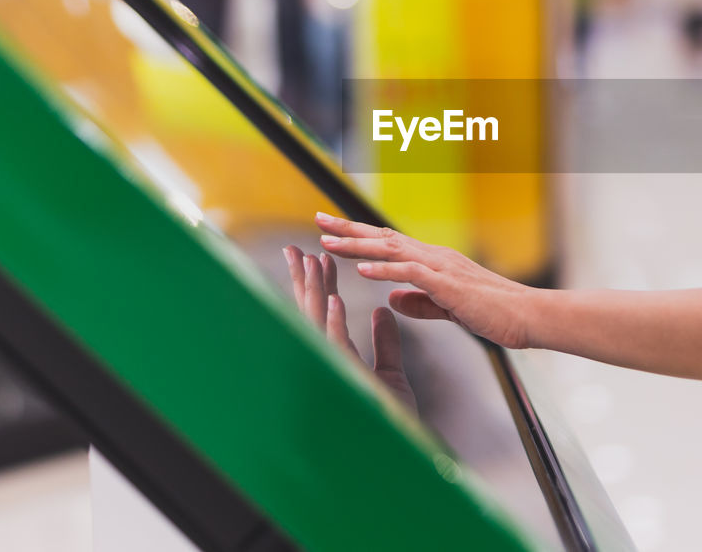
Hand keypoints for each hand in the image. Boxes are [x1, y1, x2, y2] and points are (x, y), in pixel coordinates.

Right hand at [282, 245, 417, 413]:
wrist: (404, 453)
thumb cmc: (392, 420)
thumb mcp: (391, 374)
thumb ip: (386, 343)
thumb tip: (381, 313)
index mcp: (342, 358)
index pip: (327, 314)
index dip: (322, 284)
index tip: (320, 256)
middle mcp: (332, 363)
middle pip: (314, 314)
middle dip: (305, 281)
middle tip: (298, 248)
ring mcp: (335, 372)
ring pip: (318, 325)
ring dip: (315, 292)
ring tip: (313, 261)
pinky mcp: (344, 382)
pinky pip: (335, 348)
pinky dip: (332, 323)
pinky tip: (334, 299)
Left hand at [314, 213, 535, 349]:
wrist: (528, 316)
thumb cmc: (494, 313)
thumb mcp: (448, 308)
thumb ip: (421, 302)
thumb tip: (393, 299)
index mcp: (434, 263)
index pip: (389, 245)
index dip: (359, 238)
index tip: (331, 232)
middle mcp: (434, 258)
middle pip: (384, 239)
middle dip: (349, 230)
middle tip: (318, 220)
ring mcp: (441, 268)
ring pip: (392, 251)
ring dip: (358, 246)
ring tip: (329, 242)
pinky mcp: (448, 285)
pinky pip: (412, 274)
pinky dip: (386, 270)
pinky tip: (363, 270)